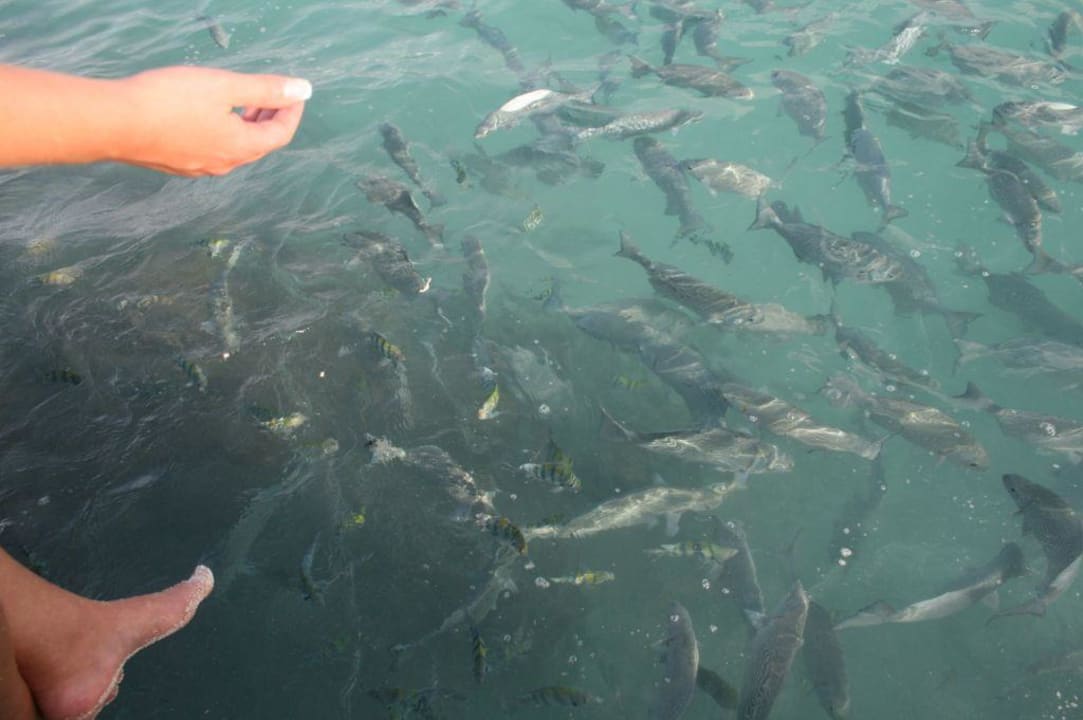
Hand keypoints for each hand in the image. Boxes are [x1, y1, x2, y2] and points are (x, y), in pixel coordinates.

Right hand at [114, 66, 310, 176]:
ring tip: (243, 104)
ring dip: (245, 126)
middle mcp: (224, 163)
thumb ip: (265, 89)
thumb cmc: (168, 101)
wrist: (114, 123)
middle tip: (272, 97)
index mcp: (241, 147)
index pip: (280, 134)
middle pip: (259, 143)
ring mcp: (199, 167)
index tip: (293, 92)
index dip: (291, 111)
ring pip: (234, 148)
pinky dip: (222, 133)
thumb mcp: (224, 86)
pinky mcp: (178, 164)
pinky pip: (211, 150)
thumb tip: (303, 89)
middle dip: (270, 119)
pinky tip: (208, 116)